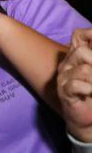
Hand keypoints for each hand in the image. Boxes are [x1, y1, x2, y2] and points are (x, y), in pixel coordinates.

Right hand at [58, 28, 91, 142]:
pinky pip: (77, 85)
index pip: (78, 36)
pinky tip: (91, 93)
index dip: (90, 34)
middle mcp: (68, 64)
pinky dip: (89, 89)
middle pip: (81, 51)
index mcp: (76, 57)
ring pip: (84, 69)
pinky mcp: (64, 92)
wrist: (86, 118)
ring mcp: (64, 78)